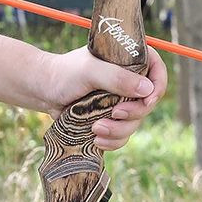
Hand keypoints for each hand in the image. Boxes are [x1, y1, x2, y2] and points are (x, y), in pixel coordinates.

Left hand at [43, 44, 167, 151]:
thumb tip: (147, 90)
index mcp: (127, 61)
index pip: (157, 69)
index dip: (158, 86)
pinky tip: (96, 140)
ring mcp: (119, 101)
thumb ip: (116, 78)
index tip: (147, 100)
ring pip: (135, 122)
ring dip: (119, 130)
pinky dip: (112, 141)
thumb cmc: (63, 73)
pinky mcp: (110, 119)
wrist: (42, 90)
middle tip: (114, 114)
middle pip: (148, 102)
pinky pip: (122, 135)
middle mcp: (127, 81)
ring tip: (96, 129)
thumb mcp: (89, 71)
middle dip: (134, 113)